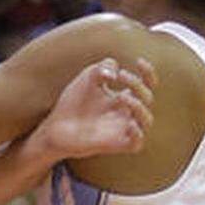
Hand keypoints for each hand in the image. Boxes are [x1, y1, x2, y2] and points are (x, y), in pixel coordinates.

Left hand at [36, 58, 156, 160]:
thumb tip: (114, 72)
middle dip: (137, 84)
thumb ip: (101, 68)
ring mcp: (123, 129)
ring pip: (147, 120)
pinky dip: (138, 134)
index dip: (148, 73)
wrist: (56, 126)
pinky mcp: (116, 144)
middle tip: (120, 75)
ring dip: (139, 106)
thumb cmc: (74, 102)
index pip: (145, 85)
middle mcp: (127, 112)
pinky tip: (130, 124)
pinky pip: (137, 143)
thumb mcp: (87, 79)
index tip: (139, 61)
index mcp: (124, 96)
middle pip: (147, 98)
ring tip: (122, 96)